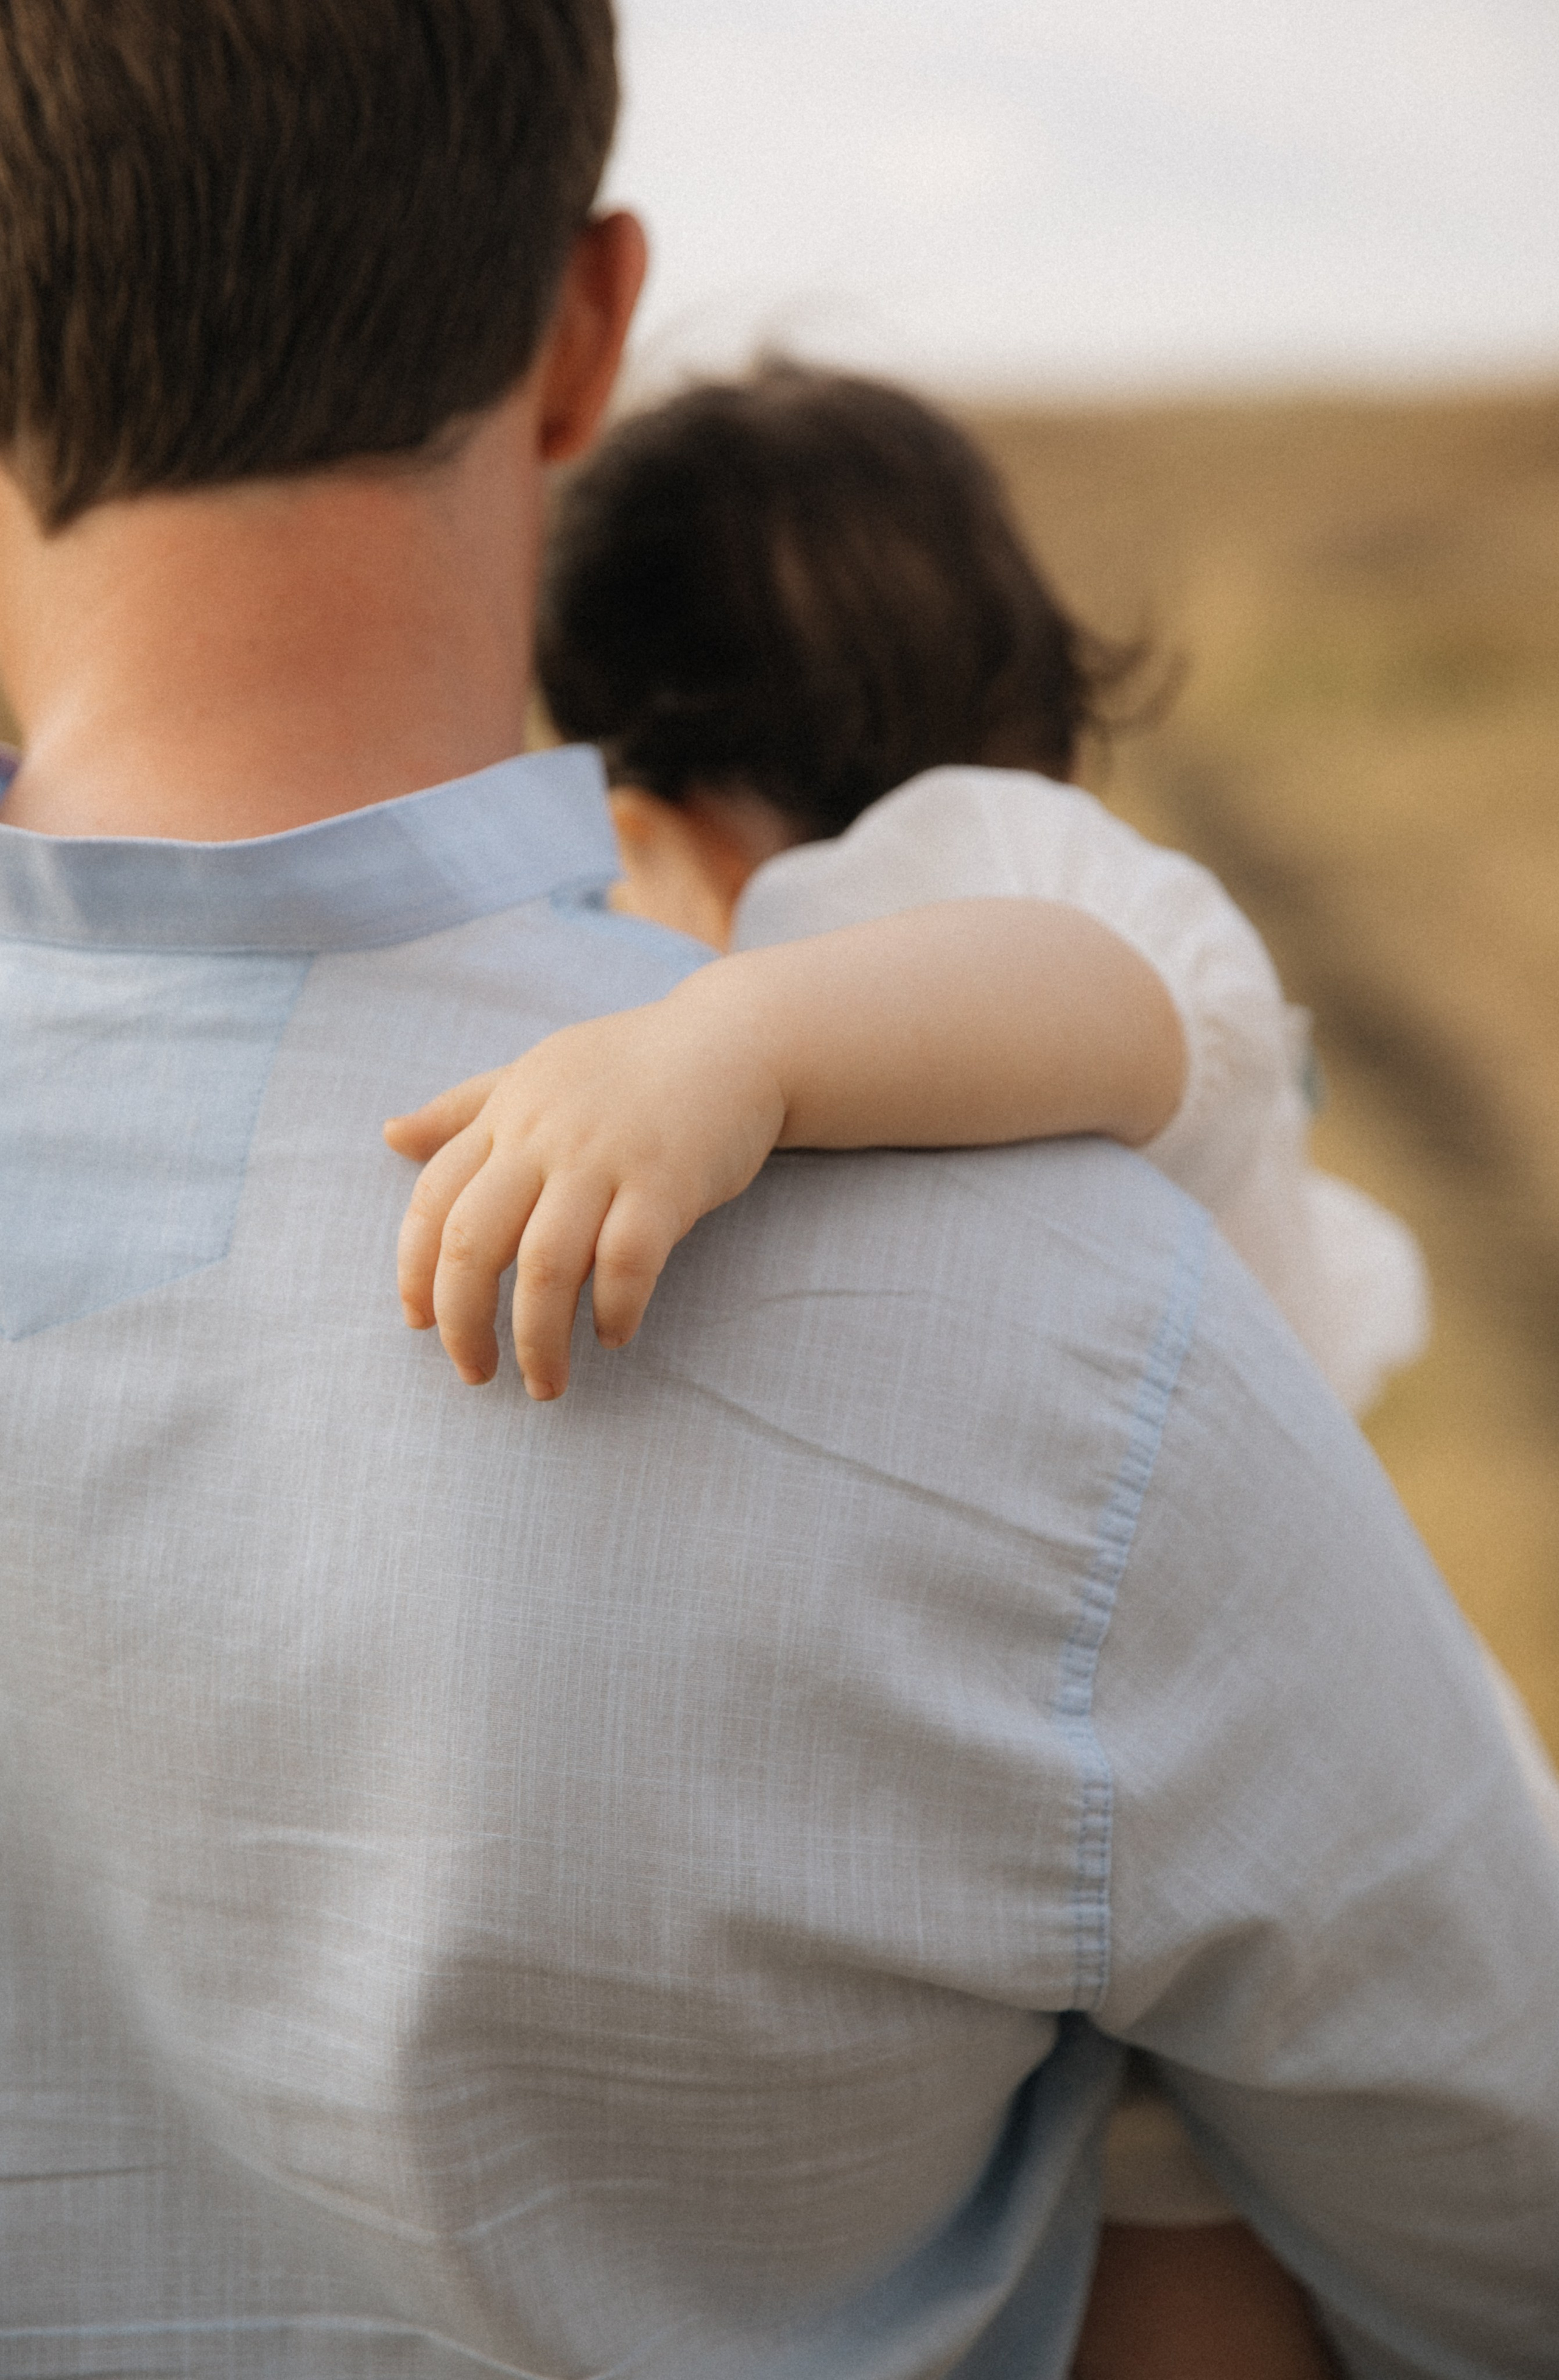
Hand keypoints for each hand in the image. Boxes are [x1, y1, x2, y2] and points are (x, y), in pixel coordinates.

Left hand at [384, 982, 786, 1398]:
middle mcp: (544, 1137)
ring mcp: (605, 1159)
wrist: (734, 1039)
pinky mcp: (668, 1182)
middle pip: (471, 1244)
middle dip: (462, 1324)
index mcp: (507, 1116)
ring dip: (538, 1341)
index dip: (413, 1271)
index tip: (418, 1322)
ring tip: (546, 1382)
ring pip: (545, 1268)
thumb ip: (463, 1109)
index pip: (431, 1201)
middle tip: (475, 1374)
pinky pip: (627, 1263)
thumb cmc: (628, 1065)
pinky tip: (614, 1335)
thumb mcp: (535, 1072)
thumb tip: (390, 1136)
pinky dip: (614, 1310)